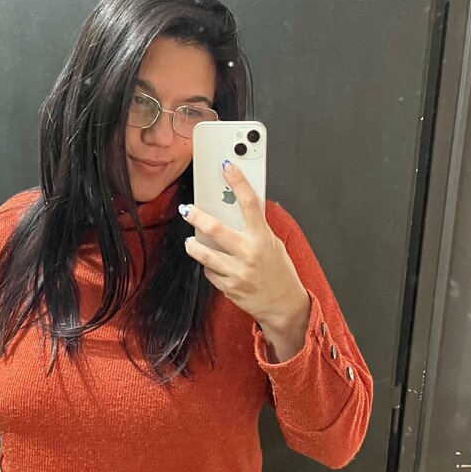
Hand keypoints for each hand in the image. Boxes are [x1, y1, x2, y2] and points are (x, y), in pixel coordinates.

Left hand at [181, 160, 311, 356]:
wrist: (284, 306)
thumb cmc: (279, 271)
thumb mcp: (273, 244)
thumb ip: (256, 229)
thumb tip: (237, 210)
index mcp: (263, 238)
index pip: (249, 203)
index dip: (238, 181)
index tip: (226, 165)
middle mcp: (249, 253)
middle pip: (215, 229)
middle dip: (197, 216)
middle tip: (186, 209)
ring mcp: (237, 272)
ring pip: (204, 254)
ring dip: (193, 245)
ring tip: (190, 241)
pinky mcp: (228, 288)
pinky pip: (209, 272)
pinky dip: (208, 266)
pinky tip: (213, 264)